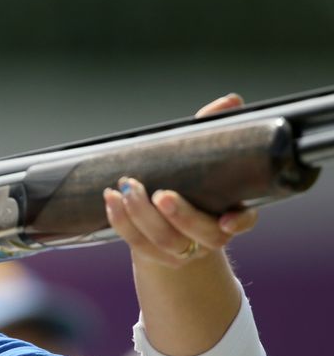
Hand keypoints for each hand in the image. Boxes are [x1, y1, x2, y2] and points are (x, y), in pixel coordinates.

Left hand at [103, 93, 257, 267]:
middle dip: (180, 216)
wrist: (168, 221)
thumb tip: (230, 101)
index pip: (244, 220)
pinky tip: (110, 198)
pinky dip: (120, 221)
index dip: (238, 222)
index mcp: (231, 211)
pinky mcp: (153, 254)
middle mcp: (210, 236)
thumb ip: (215, 130)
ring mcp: (182, 250)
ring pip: (165, 241)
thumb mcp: (203, 155)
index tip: (226, 220)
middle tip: (160, 194)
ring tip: (126, 187)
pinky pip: (136, 242)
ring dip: (141, 216)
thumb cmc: (191, 181)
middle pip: (201, 235)